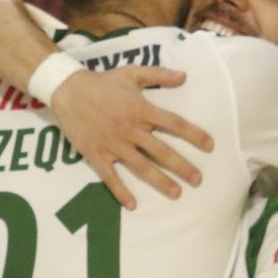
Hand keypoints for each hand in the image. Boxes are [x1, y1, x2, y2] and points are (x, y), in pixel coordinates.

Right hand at [48, 67, 212, 209]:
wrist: (68, 90)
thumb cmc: (102, 82)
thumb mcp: (131, 72)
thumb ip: (159, 74)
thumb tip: (184, 76)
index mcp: (141, 109)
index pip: (174, 124)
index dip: (193, 135)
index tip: (210, 146)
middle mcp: (130, 129)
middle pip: (161, 151)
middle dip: (181, 166)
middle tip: (198, 180)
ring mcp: (113, 144)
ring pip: (141, 166)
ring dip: (160, 181)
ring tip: (176, 193)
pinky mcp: (97, 154)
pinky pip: (110, 176)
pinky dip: (120, 191)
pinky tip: (131, 205)